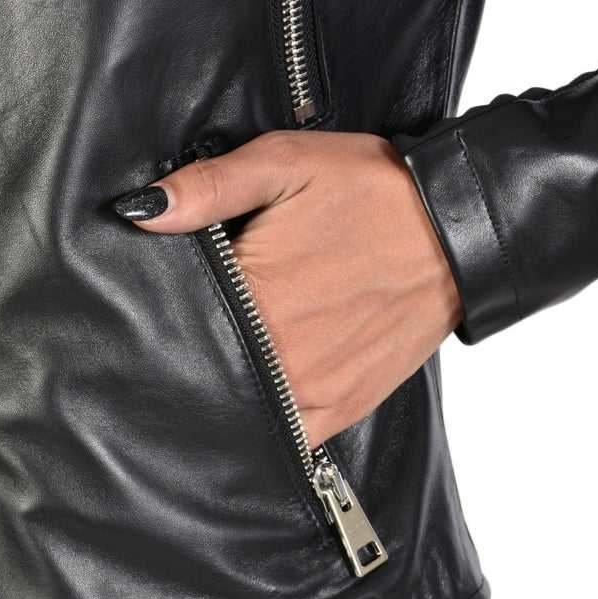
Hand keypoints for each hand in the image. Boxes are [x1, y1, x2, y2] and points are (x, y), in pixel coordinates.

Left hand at [113, 130, 462, 448]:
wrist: (456, 232)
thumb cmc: (372, 193)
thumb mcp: (286, 162)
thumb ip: (209, 189)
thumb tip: (141, 212)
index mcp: (258, 297)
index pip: (179, 324)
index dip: (158, 317)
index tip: (143, 315)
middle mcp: (281, 356)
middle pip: (205, 374)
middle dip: (185, 358)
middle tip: (172, 342)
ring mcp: (313, 391)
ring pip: (241, 410)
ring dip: (223, 393)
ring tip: (213, 369)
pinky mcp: (342, 409)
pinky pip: (286, 436)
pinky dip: (265, 424)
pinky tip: (253, 402)